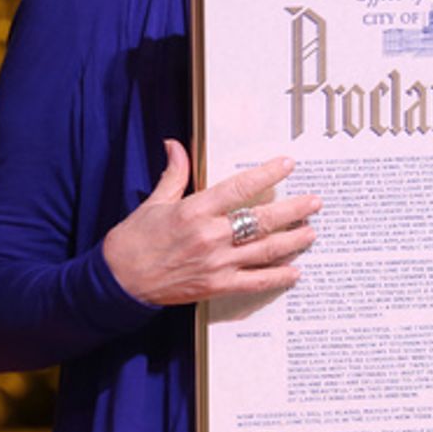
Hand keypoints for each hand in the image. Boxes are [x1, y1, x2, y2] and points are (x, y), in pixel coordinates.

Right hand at [103, 139, 320, 306]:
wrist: (117, 283)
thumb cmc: (134, 240)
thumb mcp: (154, 202)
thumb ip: (174, 173)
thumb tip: (176, 144)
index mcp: (195, 210)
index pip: (240, 188)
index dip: (267, 174)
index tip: (288, 164)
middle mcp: (210, 236)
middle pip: (262, 220)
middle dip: (293, 210)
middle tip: (315, 201)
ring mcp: (215, 264)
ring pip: (264, 251)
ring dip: (292, 241)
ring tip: (312, 232)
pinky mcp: (215, 286)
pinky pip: (254, 282)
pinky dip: (277, 277)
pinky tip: (295, 271)